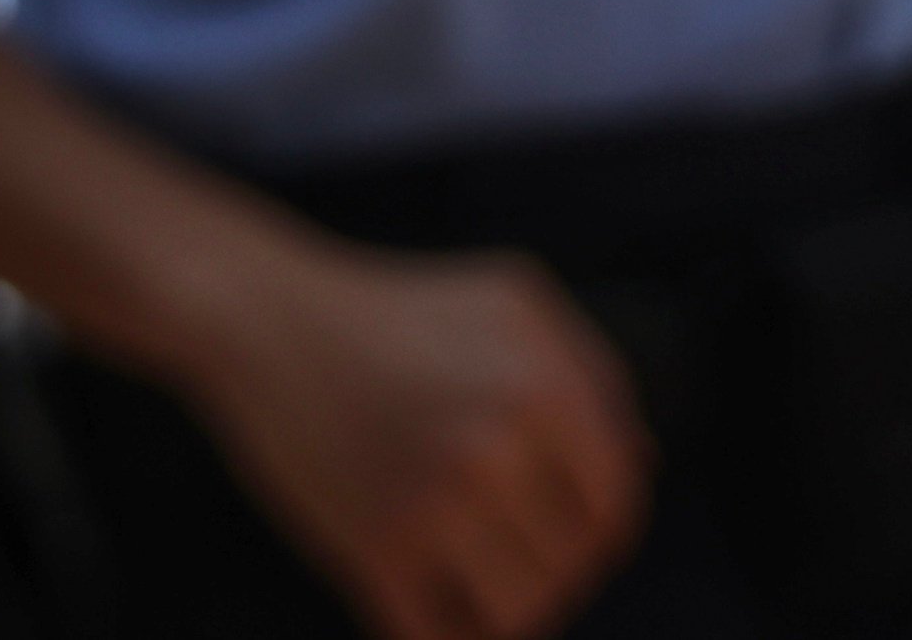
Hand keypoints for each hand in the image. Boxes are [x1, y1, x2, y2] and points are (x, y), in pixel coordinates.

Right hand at [175, 233, 652, 639]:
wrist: (268, 323)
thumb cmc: (397, 309)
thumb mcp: (515, 304)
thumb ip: (590, 375)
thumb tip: (642, 462)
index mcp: (546, 388)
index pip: (617, 505)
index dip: (607, 534)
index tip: (577, 540)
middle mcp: (500, 449)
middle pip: (572, 566)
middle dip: (556, 572)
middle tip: (517, 559)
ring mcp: (435, 504)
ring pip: (518, 613)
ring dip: (507, 612)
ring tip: (480, 586)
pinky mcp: (371, 549)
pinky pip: (438, 635)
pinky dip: (447, 634)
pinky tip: (432, 604)